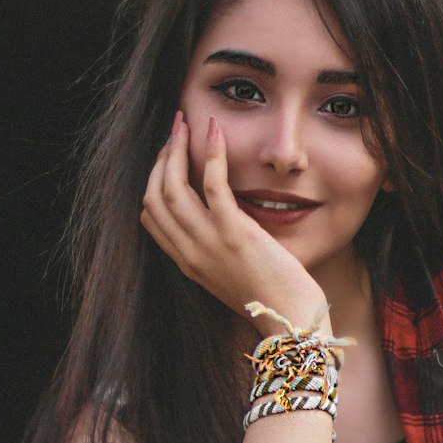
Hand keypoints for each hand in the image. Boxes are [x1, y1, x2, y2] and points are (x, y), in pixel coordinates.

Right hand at [140, 113, 325, 324]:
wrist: (291, 320)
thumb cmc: (273, 298)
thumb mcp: (233, 273)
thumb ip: (219, 248)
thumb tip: (223, 219)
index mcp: (188, 263)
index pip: (151, 217)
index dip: (154, 181)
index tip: (168, 158)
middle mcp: (190, 253)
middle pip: (154, 196)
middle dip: (160, 158)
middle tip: (174, 130)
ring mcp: (209, 244)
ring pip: (172, 187)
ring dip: (176, 149)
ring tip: (185, 123)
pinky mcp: (234, 234)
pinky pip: (212, 185)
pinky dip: (211, 154)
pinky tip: (215, 132)